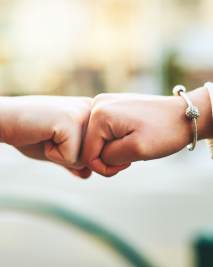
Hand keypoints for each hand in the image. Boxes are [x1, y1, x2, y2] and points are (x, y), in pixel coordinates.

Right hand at [0, 96, 92, 177]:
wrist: (3, 119)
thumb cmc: (30, 134)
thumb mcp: (56, 150)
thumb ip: (74, 161)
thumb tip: (89, 175)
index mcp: (92, 114)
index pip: (96, 152)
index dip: (72, 155)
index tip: (54, 136)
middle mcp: (93, 110)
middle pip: (92, 157)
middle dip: (67, 156)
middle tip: (49, 136)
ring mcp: (83, 114)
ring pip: (84, 159)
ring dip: (60, 155)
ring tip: (46, 135)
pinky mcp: (71, 122)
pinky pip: (70, 158)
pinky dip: (52, 154)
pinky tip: (42, 135)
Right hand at [81, 87, 211, 176]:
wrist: (183, 114)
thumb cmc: (164, 131)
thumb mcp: (136, 150)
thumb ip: (109, 157)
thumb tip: (96, 156)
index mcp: (99, 115)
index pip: (87, 154)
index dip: (104, 167)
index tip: (127, 164)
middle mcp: (97, 104)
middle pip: (90, 146)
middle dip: (108, 157)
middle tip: (130, 156)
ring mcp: (104, 104)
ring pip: (97, 140)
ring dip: (112, 149)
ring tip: (132, 145)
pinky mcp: (111, 106)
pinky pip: (104, 131)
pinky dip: (115, 140)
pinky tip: (130, 137)